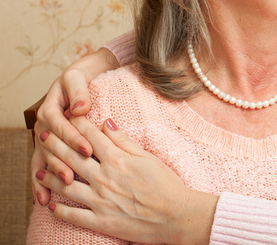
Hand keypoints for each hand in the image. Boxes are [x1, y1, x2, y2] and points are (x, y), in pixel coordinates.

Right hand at [31, 48, 120, 204]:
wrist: (78, 80)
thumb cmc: (79, 79)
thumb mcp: (77, 78)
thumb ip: (78, 92)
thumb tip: (80, 108)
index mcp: (50, 109)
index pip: (60, 126)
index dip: (72, 138)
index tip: (88, 149)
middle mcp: (44, 125)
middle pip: (50, 147)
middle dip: (61, 163)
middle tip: (72, 178)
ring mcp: (44, 139)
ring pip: (45, 159)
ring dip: (51, 176)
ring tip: (60, 190)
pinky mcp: (48, 148)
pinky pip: (41, 166)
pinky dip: (41, 183)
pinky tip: (44, 199)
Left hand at [35, 116, 216, 244]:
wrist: (177, 215)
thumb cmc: (167, 185)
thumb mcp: (148, 157)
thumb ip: (124, 141)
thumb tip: (106, 122)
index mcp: (117, 160)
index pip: (90, 137)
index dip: (76, 124)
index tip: (66, 116)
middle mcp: (104, 178)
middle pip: (72, 157)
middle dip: (55, 144)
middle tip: (42, 136)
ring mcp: (100, 201)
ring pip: (66, 186)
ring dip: (49, 177)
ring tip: (39, 172)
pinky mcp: (101, 221)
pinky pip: (73, 215)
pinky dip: (59, 210)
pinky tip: (50, 205)